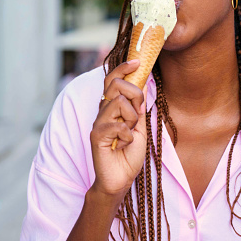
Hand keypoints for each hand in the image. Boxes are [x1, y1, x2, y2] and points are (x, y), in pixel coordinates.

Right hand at [90, 60, 146, 202]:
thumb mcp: (140, 128)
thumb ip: (139, 108)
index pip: (112, 80)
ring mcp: (98, 123)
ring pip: (118, 102)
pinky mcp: (96, 135)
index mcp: (112, 108)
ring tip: (130, 134)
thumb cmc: (129, 155)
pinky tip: (124, 145)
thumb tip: (144, 85)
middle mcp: (103, 112)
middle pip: (114, 84)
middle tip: (138, 114)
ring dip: (131, 119)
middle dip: (133, 94)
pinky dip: (127, 135)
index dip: (123, 68)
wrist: (120, 179)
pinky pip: (117, 124)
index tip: (137, 61)